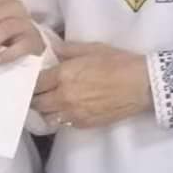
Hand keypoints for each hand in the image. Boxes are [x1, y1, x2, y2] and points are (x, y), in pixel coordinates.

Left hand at [31, 41, 152, 128]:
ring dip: (44, 110)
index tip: (30, 79)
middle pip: (37, 102)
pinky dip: (59, 117)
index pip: (35, 83)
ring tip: (46, 102)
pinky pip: (63, 123)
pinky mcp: (84, 124)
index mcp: (64, 75)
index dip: (30, 81)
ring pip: (47, 117)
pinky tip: (63, 109)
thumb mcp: (92, 49)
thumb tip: (53, 49)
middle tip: (35, 92)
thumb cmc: (118, 63)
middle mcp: (64, 97)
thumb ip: (68, 49)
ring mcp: (74, 113)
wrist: (142, 85)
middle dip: (33, 97)